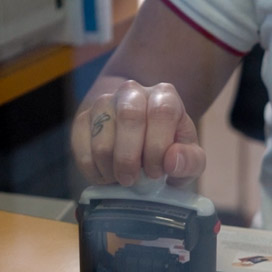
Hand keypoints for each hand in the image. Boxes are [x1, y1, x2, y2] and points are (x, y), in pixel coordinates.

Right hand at [70, 80, 204, 186]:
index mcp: (164, 96)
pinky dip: (94, 170)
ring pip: (101, 135)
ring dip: (110, 167)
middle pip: (128, 116)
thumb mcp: (189, 159)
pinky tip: (107, 175)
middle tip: (132, 180)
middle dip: (129, 157)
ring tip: (121, 178)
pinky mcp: (82, 119)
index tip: (155, 172)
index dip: (158, 146)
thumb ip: (190, 161)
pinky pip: (81, 147)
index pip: (162, 112)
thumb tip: (171, 162)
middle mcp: (132, 92)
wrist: (139, 140)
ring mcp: (103, 103)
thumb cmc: (168, 150)